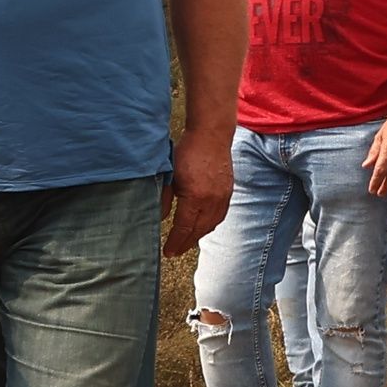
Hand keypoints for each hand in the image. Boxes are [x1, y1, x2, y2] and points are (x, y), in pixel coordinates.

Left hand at [164, 130, 234, 253]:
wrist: (211, 134)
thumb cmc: (188, 150)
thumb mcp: (169, 175)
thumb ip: (163, 198)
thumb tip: (159, 217)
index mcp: (195, 197)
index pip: (184, 228)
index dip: (175, 242)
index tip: (167, 252)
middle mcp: (212, 200)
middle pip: (200, 230)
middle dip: (186, 243)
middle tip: (175, 251)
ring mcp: (223, 196)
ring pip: (212, 224)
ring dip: (199, 235)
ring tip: (187, 241)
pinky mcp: (228, 191)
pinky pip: (220, 215)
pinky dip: (210, 224)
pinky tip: (202, 225)